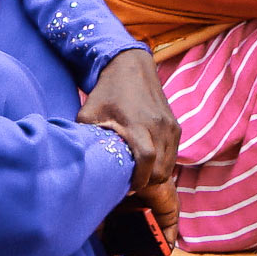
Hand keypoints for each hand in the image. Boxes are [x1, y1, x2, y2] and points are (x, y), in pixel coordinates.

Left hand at [81, 47, 179, 196]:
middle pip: (161, 169)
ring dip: (155, 174)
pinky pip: (173, 155)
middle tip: (130, 183)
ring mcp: (170, 126)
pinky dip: (162, 163)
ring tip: (139, 173)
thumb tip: (81, 161)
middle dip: (147, 182)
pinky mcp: (175, 126)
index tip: (127, 188)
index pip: (147, 160)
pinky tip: (147, 161)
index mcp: (137, 124)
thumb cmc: (106, 91)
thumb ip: (88, 137)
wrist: (131, 67)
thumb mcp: (88, 113)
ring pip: (169, 165)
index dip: (139, 180)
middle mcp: (159, 126)